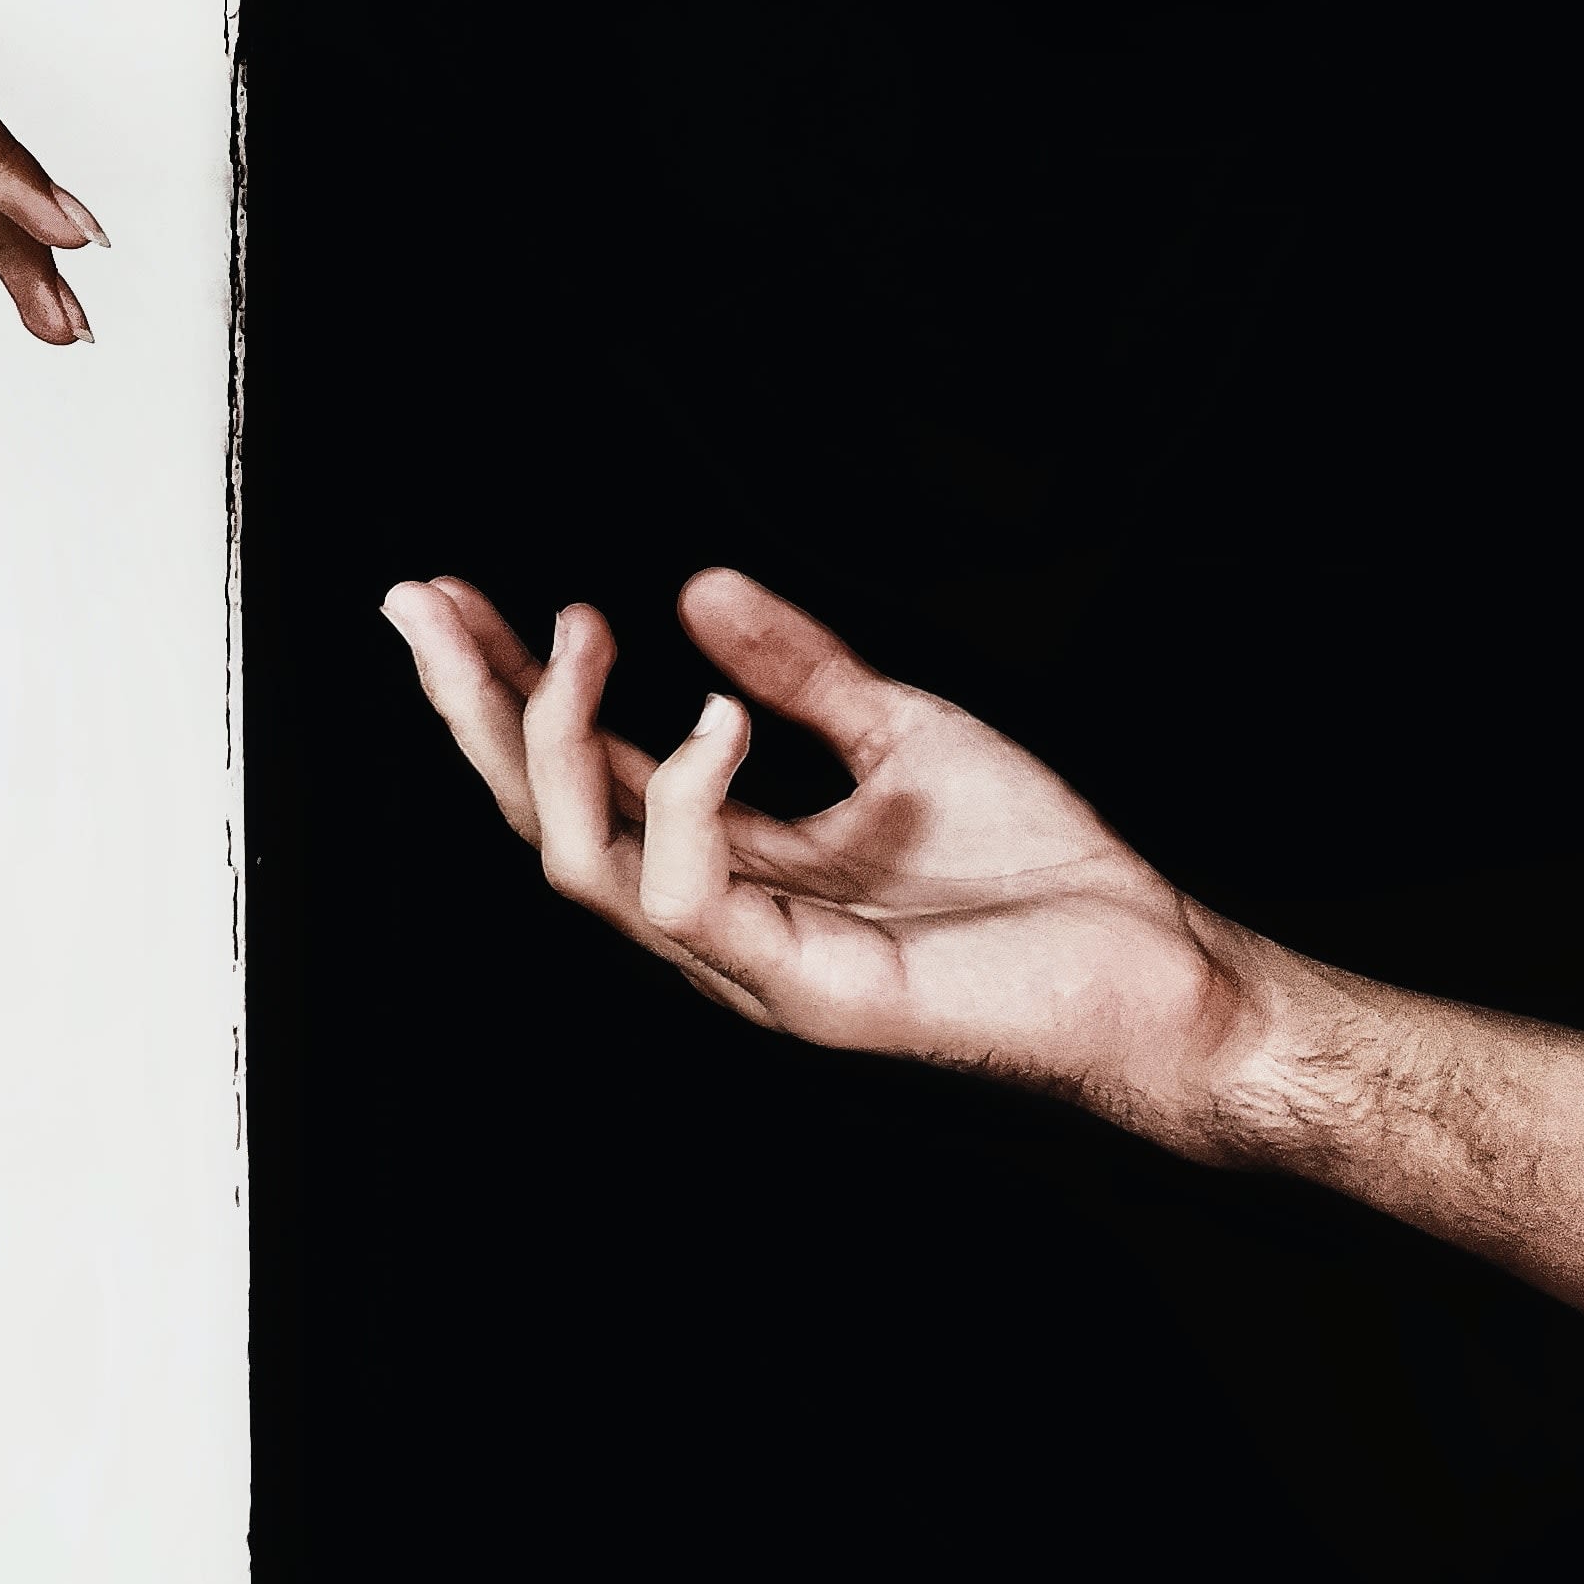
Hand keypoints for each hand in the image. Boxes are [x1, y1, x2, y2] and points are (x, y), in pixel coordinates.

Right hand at [381, 568, 1251, 1153]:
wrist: (1161, 974)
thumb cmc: (1045, 880)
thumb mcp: (906, 733)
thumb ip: (801, 669)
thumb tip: (695, 589)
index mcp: (733, 859)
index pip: (583, 770)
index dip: (506, 686)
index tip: (448, 597)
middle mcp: (719, 917)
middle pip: (544, 818)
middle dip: (472, 711)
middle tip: (422, 606)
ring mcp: (753, 965)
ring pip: (583, 866)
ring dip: (554, 746)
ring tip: (568, 636)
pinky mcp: (811, 994)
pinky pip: (694, 901)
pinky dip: (688, 800)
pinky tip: (714, 719)